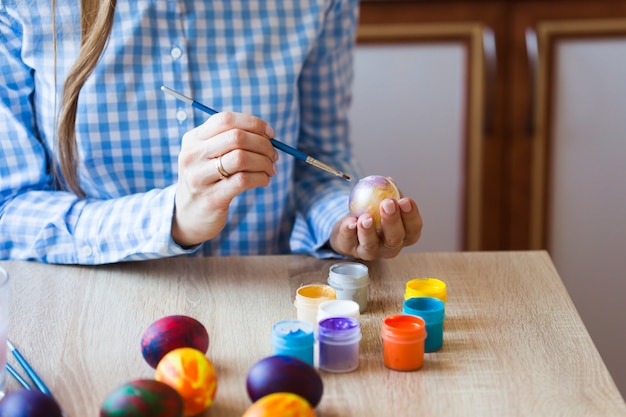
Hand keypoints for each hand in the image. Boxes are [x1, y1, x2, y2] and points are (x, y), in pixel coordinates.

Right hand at [171, 112, 278, 246]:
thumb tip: (267, 134)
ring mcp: (199, 177)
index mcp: (193, 139)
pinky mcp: (211, 198)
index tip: (270, 133)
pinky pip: (243, 180)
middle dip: (263, 144)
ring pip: (241, 158)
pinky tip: (264, 180)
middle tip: (274, 155)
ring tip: (270, 169)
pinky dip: (260, 178)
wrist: (188, 215)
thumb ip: (230, 140)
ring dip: (264, 162)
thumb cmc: (207, 179)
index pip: (226, 119)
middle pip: (237, 137)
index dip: (253, 124)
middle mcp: (193, 155)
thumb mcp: (209, 155)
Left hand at [329, 197, 421, 259]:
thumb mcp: (382, 201)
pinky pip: (349, 241)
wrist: (350, 226)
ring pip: (370, 244)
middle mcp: (390, 247)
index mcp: (404, 234)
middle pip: (395, 238)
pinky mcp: (350, 249)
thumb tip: (389, 181)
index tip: (405, 200)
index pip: (414, 228)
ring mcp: (370, 251)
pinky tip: (350, 222)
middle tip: (388, 204)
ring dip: (368, 230)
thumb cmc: (374, 212)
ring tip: (366, 218)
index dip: (411, 215)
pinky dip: (349, 231)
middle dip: (392, 221)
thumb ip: (388, 192)